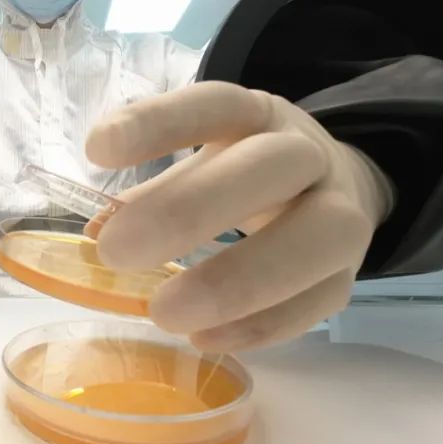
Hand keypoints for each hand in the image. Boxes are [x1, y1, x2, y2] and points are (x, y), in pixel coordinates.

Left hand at [86, 82, 393, 351]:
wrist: (339, 193)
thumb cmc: (246, 177)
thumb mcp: (202, 166)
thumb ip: (151, 193)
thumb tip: (94, 235)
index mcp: (260, 115)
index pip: (215, 103)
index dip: (157, 124)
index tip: (97, 150)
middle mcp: (309, 155)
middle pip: (268, 167)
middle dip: (190, 209)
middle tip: (116, 251)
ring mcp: (343, 214)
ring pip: (315, 237)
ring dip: (235, 282)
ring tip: (163, 313)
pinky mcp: (349, 277)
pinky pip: (317, 303)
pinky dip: (260, 326)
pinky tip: (204, 339)